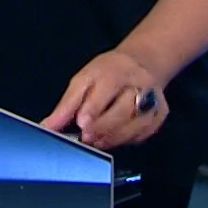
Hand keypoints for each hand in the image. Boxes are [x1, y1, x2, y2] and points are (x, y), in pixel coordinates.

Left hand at [40, 49, 166, 150]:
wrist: (141, 65)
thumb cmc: (108, 72)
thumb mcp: (83, 80)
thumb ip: (67, 104)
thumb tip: (49, 126)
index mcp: (117, 71)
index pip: (107, 89)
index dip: (94, 108)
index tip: (81, 122)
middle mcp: (139, 85)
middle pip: (124, 110)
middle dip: (103, 126)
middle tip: (86, 137)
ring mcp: (153, 101)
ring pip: (135, 126)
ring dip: (113, 137)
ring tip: (96, 141)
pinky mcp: (159, 116)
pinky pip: (142, 134)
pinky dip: (125, 140)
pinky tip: (112, 139)